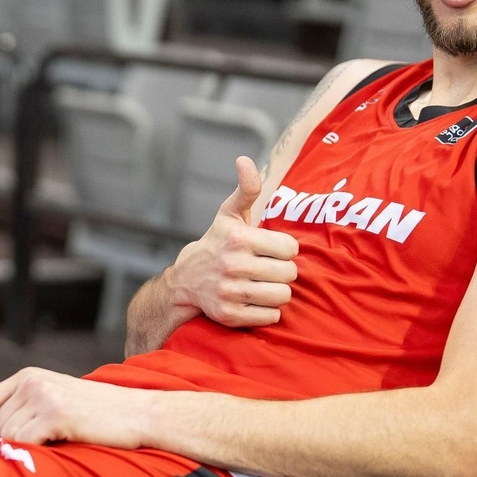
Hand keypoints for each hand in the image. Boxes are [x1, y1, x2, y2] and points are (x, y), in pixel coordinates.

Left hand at [0, 368, 151, 448]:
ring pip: (6, 435)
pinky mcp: (55, 414)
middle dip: (7, 443)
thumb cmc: (100, 414)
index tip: (6, 444)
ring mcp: (43, 396)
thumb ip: (27, 406)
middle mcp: (32, 381)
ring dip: (22, 450)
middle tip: (35, 451)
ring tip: (50, 449)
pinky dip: (32, 453)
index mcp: (29, 375)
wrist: (138, 414)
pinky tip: (55, 450)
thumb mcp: (56, 397)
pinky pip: (23, 442)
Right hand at [166, 156, 298, 327]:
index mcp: (239, 238)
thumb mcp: (230, 214)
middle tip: (269, 268)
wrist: (186, 279)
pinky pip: (270, 316)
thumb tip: (244, 160)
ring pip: (282, 296)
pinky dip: (268, 310)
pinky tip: (256, 299)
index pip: (290, 248)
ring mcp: (230, 292)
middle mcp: (233, 265)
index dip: (285, 249)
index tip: (272, 249)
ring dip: (278, 291)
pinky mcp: (229, 315)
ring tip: (264, 283)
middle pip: (289, 274)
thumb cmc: (218, 242)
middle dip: (283, 271)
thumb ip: (246, 188)